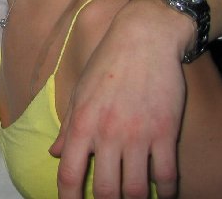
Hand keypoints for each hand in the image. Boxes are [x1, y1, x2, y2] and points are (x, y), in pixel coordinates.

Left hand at [52, 0, 191, 198]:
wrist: (144, 38)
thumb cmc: (108, 63)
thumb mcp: (80, 92)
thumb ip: (69, 126)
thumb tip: (54, 153)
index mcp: (82, 123)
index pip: (69, 173)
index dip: (69, 198)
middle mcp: (108, 133)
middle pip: (106, 191)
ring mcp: (138, 135)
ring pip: (137, 190)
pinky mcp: (166, 132)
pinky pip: (167, 174)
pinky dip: (167, 191)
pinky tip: (165, 192)